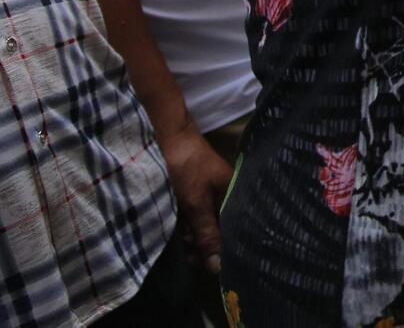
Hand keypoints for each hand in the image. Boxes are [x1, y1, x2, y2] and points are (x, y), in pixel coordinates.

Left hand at [157, 126, 231, 274]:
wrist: (165, 137)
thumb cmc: (185, 168)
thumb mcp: (195, 203)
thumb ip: (207, 233)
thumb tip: (217, 266)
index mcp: (237, 194)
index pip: (238, 229)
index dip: (225, 248)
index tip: (209, 264)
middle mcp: (229, 195)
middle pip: (223, 229)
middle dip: (208, 245)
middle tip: (191, 257)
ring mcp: (213, 194)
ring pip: (209, 225)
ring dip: (197, 237)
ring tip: (184, 245)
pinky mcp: (197, 194)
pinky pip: (199, 217)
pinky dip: (190, 227)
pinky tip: (181, 234)